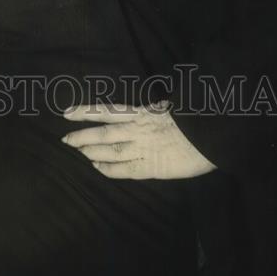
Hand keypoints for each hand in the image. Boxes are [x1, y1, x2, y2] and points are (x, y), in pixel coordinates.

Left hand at [61, 102, 216, 179]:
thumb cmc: (195, 116)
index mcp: (142, 111)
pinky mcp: (152, 167)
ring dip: (92, 151)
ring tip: (77, 151)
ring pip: (110, 149)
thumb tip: (152, 107)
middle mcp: (137, 129)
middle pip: (103, 131)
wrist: (212, 133)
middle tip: (64, 139)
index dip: (86, 111)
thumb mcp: (171, 105)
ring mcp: (143, 148)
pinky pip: (125, 169)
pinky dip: (109, 169)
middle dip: (82, 135)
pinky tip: (98, 167)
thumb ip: (156, 108)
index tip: (67, 112)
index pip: (107, 110)